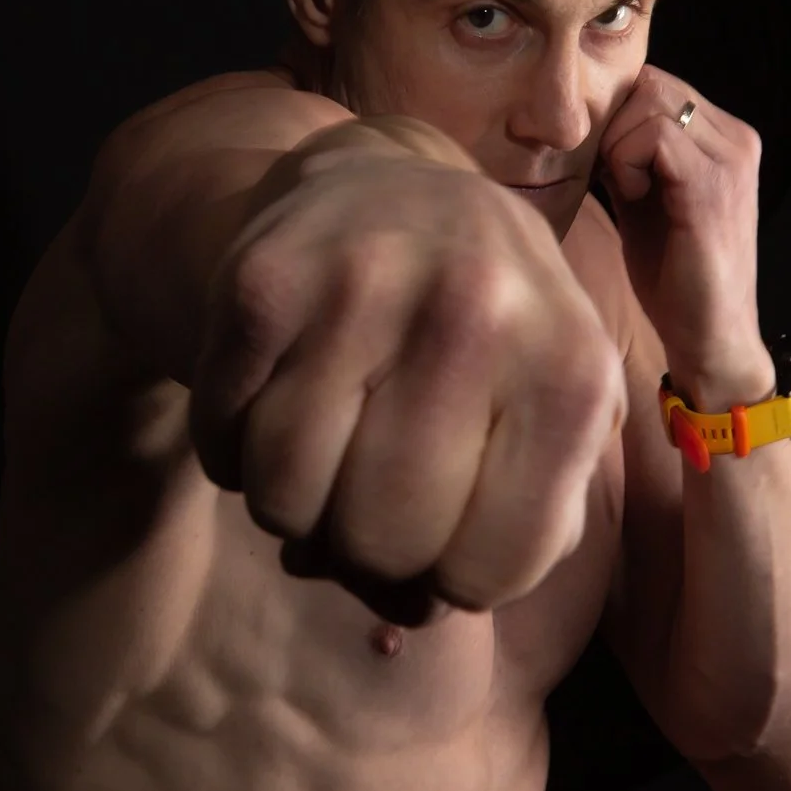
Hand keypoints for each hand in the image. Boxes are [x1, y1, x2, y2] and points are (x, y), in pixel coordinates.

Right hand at [190, 119, 625, 624]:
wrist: (387, 184)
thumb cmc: (489, 330)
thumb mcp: (554, 410)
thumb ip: (528, 528)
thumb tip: (416, 606)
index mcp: (570, 368)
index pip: (492, 568)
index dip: (456, 582)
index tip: (449, 537)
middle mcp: (475, 311)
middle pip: (381, 538)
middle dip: (366, 550)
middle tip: (372, 499)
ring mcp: (362, 284)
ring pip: (285, 496)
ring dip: (291, 506)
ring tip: (324, 455)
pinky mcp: (262, 277)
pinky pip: (220, 440)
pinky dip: (230, 456)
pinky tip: (265, 413)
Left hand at [597, 65, 773, 407]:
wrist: (709, 334)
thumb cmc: (673, 274)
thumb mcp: (645, 199)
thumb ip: (629, 155)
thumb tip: (589, 121)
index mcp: (725, 137)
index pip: (656, 82)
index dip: (618, 116)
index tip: (609, 165)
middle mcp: (737, 138)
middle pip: (651, 82)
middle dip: (614, 125)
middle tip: (612, 176)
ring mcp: (731, 158)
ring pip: (650, 100)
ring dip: (619, 145)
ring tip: (628, 190)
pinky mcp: (712, 184)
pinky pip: (654, 136)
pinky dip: (627, 162)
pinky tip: (632, 196)